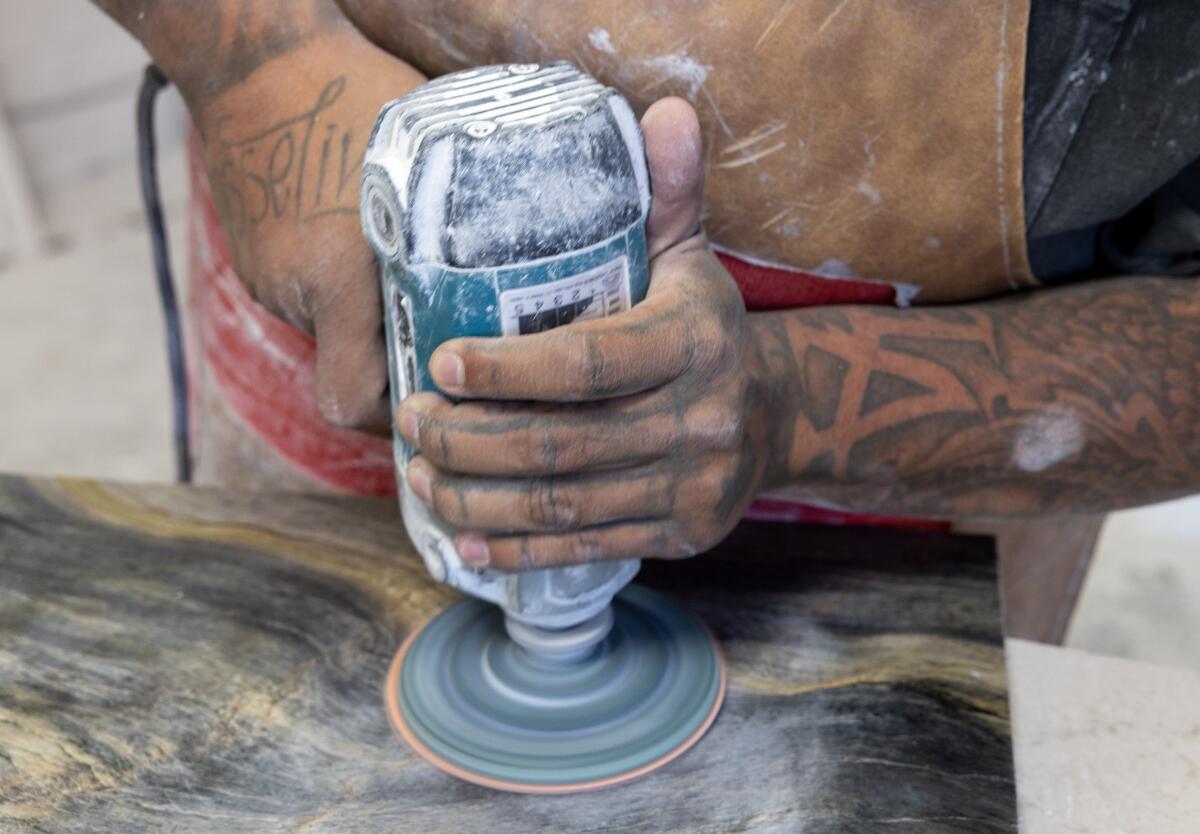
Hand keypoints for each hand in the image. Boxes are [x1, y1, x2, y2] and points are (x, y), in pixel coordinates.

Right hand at [192, 30, 424, 432]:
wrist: (251, 56)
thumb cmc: (356, 96)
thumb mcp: (426, 163)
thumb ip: (458, 234)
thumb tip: (521, 282)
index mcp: (340, 277)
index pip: (355, 400)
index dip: (396, 416)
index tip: (441, 403)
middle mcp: (296, 291)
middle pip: (350, 370)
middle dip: (398, 363)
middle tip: (452, 338)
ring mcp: (267, 277)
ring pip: (331, 333)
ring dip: (371, 319)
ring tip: (414, 273)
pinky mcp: (253, 259)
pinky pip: (306, 298)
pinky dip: (339, 289)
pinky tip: (369, 247)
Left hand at [396, 98, 770, 570]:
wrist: (778, 413)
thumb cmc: (704, 329)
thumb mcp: (693, 256)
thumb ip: (668, 191)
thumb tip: (667, 111)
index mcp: (695, 341)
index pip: (587, 361)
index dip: (505, 370)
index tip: (437, 363)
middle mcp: (701, 419)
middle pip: (561, 442)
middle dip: (468, 440)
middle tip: (412, 423)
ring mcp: (694, 485)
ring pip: (564, 504)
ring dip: (477, 499)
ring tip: (422, 477)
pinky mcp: (683, 534)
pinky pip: (588, 548)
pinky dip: (518, 549)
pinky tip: (466, 540)